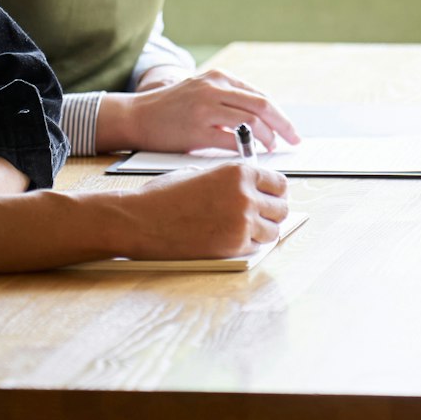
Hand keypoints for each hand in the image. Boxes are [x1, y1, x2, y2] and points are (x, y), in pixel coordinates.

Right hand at [100, 68, 300, 153]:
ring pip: (251, 122)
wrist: (135, 117)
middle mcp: (214, 88)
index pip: (260, 96)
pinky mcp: (196, 129)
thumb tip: (263, 122)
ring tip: (270, 149)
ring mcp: (205, 108)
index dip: (280, 115)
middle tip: (293, 141)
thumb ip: (229, 101)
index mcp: (219, 78)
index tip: (290, 131)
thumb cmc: (171, 109)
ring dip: (265, 139)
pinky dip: (245, 149)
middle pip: (262, 106)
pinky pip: (230, 140)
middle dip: (282, 126)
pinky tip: (250, 157)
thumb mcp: (202, 92)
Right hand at [120, 162, 290, 258]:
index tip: (271, 198)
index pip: (280, 183)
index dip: (275, 192)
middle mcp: (246, 195)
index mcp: (240, 172)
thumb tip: (253, 188)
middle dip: (272, 212)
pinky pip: (256, 247)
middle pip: (281, 208)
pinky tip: (231, 239)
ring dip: (262, 231)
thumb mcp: (202, 173)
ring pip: (273, 230)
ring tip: (245, 229)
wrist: (139, 220)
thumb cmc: (165, 196)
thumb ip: (230, 179)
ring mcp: (242, 222)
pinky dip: (248, 245)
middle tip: (260, 216)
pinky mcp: (233, 246)